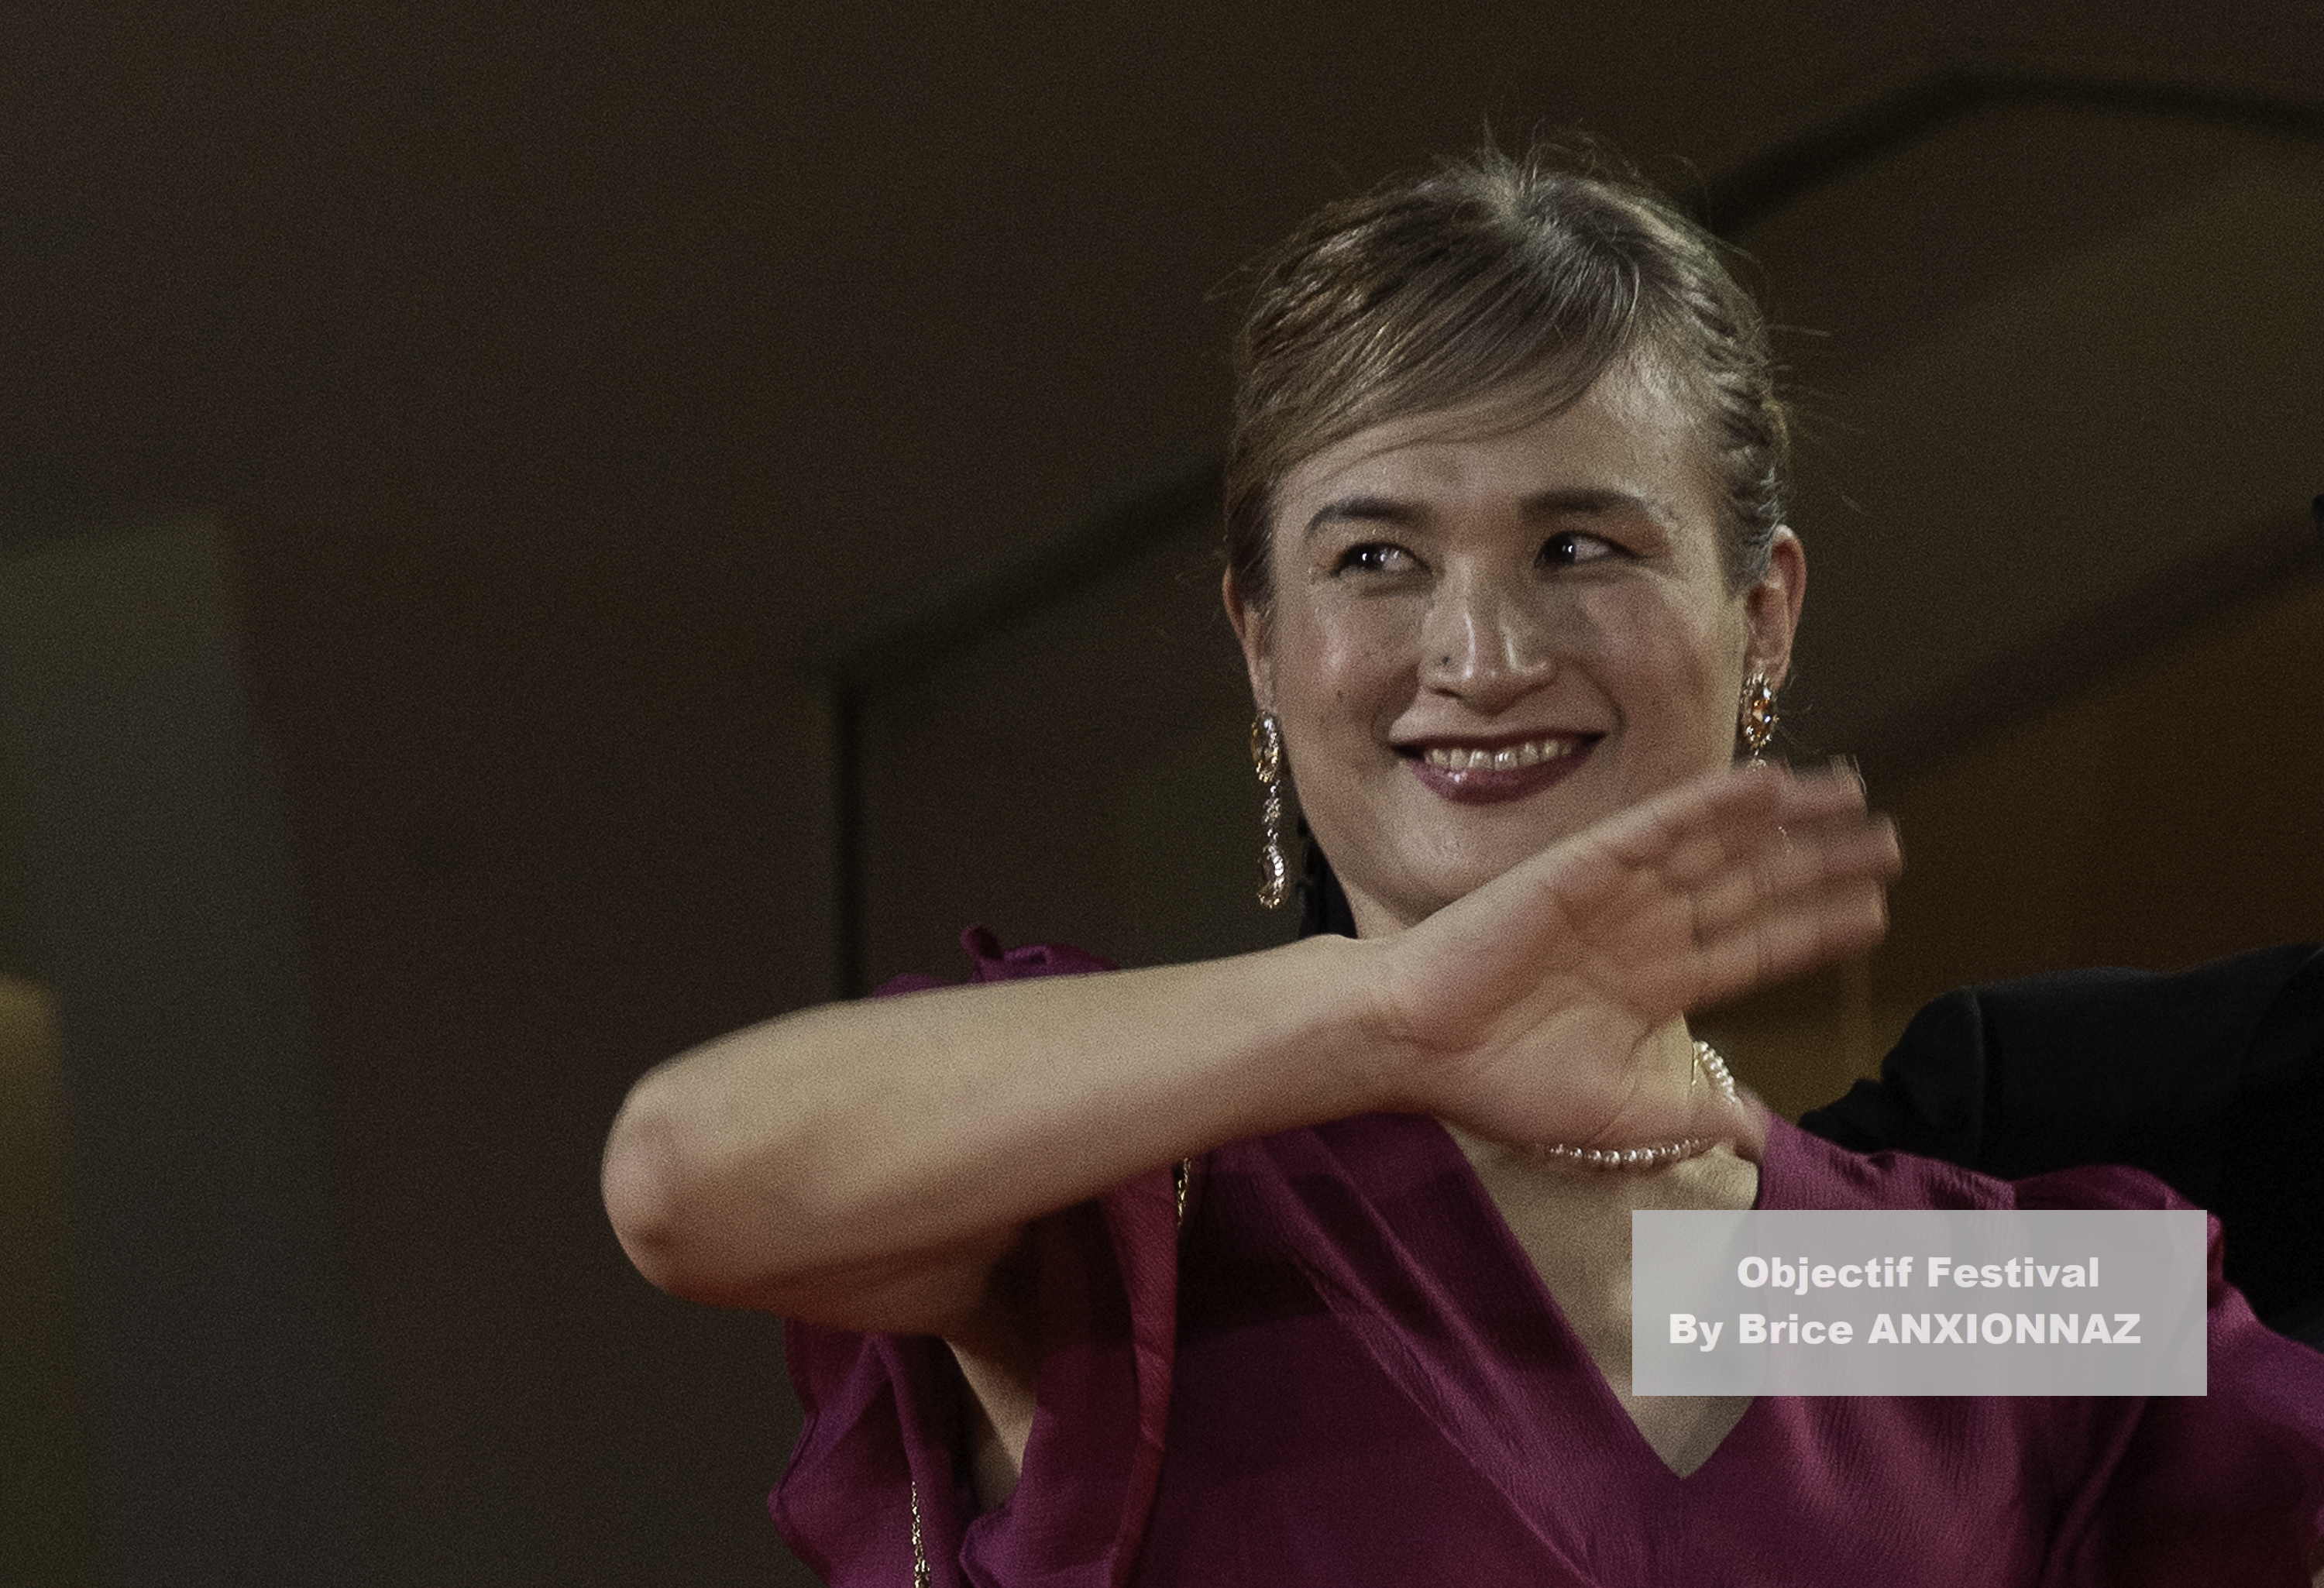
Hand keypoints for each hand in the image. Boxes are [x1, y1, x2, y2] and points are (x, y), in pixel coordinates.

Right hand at [1374, 762, 1899, 1151]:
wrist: (1419, 1046)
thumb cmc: (1502, 1084)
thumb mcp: (1620, 1116)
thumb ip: (1695, 1118)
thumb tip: (1766, 1139)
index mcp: (1655, 986)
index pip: (1754, 948)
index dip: (1814, 927)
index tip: (1876, 911)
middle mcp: (1646, 930)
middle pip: (1753, 888)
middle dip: (1821, 865)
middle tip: (1890, 840)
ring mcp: (1618, 892)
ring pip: (1721, 848)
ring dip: (1787, 823)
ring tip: (1853, 795)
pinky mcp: (1585, 863)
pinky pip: (1663, 824)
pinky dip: (1716, 803)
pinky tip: (1771, 786)